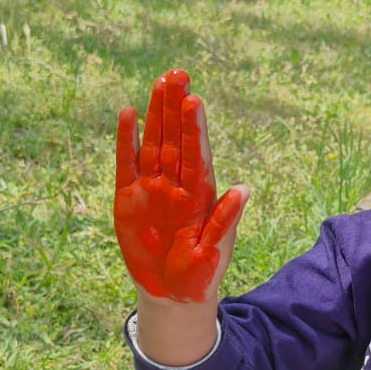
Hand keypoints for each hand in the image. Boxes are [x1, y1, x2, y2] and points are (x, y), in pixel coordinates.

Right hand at [114, 68, 246, 302]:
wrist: (170, 295)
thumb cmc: (198, 275)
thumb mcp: (212, 252)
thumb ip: (224, 221)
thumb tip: (244, 189)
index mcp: (200, 196)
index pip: (197, 155)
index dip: (194, 128)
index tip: (194, 100)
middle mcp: (175, 185)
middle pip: (175, 140)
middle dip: (176, 107)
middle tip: (178, 73)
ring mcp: (151, 189)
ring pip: (153, 143)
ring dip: (156, 114)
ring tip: (160, 82)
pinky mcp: (127, 198)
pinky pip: (126, 163)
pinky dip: (126, 139)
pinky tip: (128, 113)